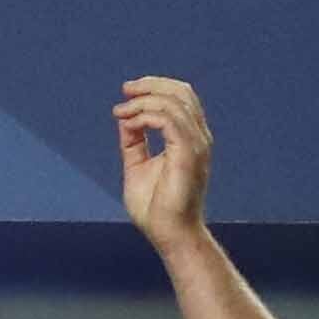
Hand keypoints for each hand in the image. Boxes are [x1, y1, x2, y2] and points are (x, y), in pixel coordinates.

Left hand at [115, 76, 212, 246]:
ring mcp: (196, 145)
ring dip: (143, 102)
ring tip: (120, 111)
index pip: (182, 98)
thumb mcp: (138, 166)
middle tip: (125, 90)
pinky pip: (169, 121)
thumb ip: (133, 143)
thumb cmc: (155, 207)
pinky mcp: (188, 154)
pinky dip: (146, 116)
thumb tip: (125, 119)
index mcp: (190, 138)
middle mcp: (198, 137)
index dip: (156, 87)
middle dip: (151, 85)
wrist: (169, 233)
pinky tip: (129, 124)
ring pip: (174, 103)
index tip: (127, 93)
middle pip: (182, 93)